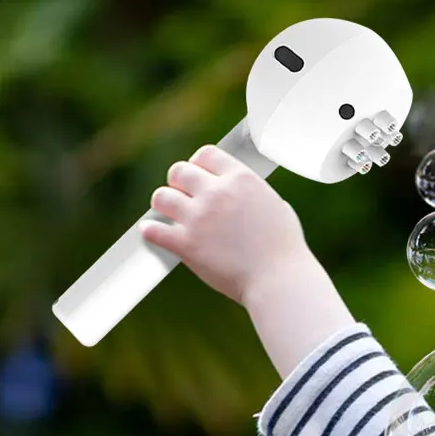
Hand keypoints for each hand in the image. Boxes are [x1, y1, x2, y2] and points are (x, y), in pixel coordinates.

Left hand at [141, 146, 310, 304]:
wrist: (278, 281)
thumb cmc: (284, 251)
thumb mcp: (277, 208)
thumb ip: (256, 196)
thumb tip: (250, 198)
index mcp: (240, 179)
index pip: (205, 155)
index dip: (198, 164)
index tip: (196, 175)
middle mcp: (216, 192)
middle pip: (179, 171)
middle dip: (178, 183)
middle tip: (180, 196)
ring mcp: (199, 218)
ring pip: (161, 197)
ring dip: (162, 204)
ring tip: (165, 213)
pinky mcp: (187, 245)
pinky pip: (154, 231)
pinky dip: (150, 231)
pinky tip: (150, 232)